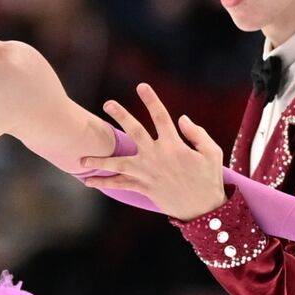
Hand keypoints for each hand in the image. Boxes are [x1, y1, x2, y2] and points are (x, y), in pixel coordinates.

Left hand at [79, 83, 225, 219]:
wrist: (204, 209)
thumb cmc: (209, 178)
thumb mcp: (212, 152)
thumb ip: (197, 133)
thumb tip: (181, 117)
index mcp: (174, 145)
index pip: (161, 117)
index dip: (151, 100)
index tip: (141, 86)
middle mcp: (157, 156)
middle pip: (135, 131)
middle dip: (121, 116)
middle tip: (108, 103)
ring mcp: (147, 172)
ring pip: (118, 163)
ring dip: (99, 160)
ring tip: (82, 158)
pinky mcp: (143, 187)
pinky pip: (120, 185)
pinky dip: (104, 183)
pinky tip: (87, 181)